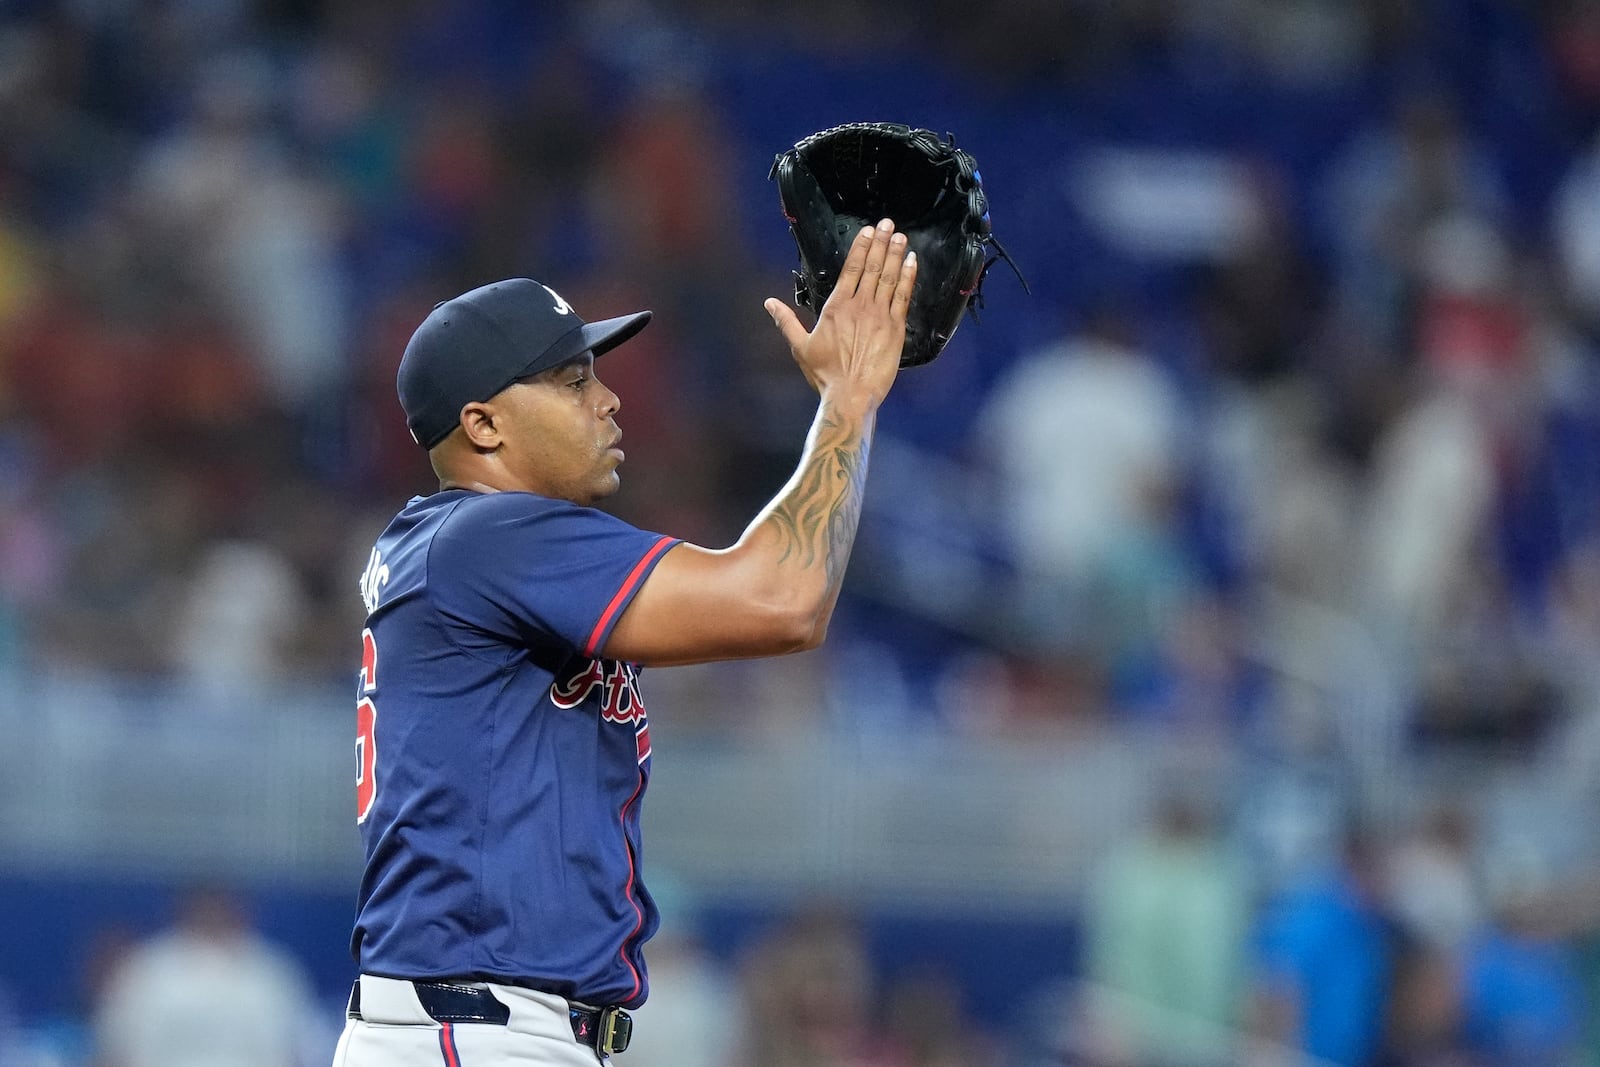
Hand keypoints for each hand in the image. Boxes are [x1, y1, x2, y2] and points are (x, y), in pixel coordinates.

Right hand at [765, 217, 916, 409]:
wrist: (850, 396)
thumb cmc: (825, 375)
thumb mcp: (800, 346)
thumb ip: (786, 321)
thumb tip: (769, 303)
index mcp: (836, 307)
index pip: (850, 269)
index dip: (861, 247)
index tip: (868, 232)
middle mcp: (858, 306)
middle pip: (872, 267)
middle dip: (881, 243)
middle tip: (887, 224)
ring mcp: (879, 315)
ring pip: (889, 278)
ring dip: (895, 254)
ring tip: (900, 236)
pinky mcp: (895, 329)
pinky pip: (903, 297)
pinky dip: (908, 277)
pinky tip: (912, 262)